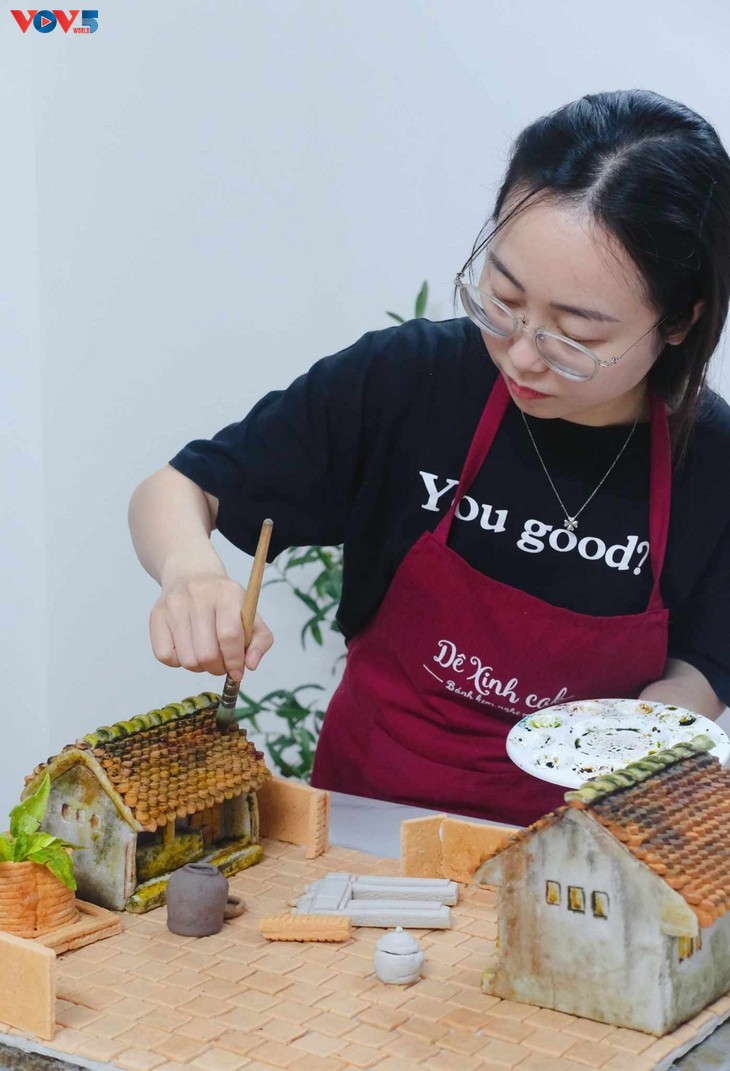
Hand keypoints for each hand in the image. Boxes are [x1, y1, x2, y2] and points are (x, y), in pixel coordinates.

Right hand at [149, 572, 273, 679]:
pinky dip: (178, 661)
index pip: (229, 635)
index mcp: (227, 594)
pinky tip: (187, 649)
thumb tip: (250, 665)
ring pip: (187, 660)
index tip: (237, 672)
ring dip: (199, 667)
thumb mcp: (250, 612)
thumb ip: (261, 640)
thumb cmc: (224, 600)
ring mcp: (174, 606)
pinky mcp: (157, 616)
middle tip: (221, 664)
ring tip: (205, 654)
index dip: (234, 661)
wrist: (190, 573)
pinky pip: (165, 656)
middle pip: (207, 654)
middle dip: (217, 668)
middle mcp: (198, 597)